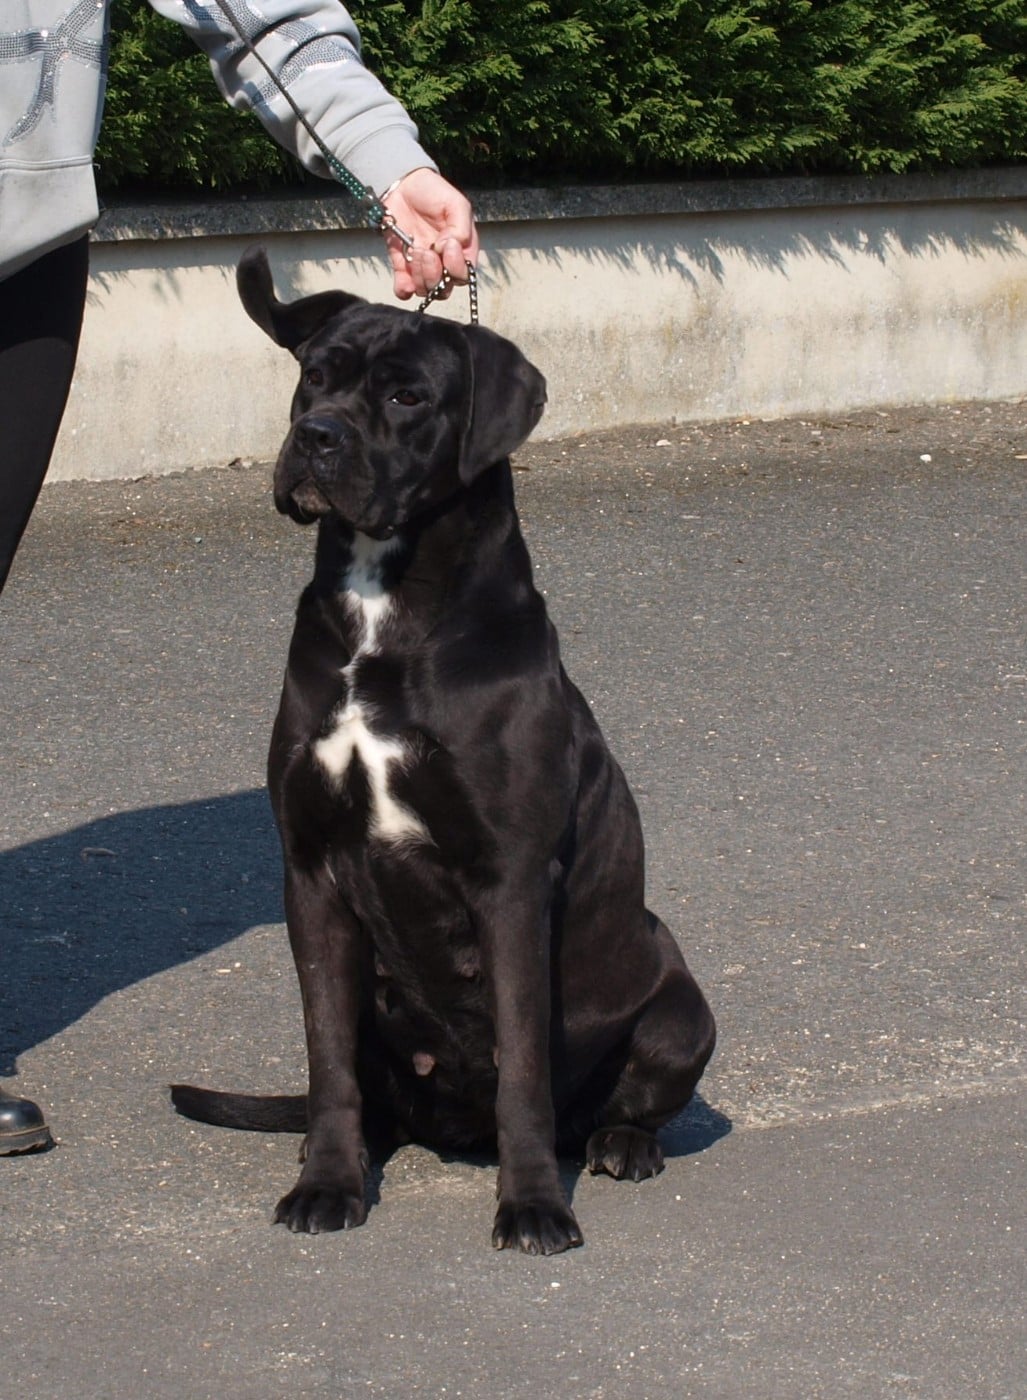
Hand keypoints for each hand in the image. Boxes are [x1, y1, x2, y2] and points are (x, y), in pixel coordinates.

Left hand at [381, 168, 478, 301]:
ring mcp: (423, 267)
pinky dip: (404, 290)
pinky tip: (404, 281)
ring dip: (420, 276)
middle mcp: (443, 264)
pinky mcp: (403, 267)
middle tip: (425, 251)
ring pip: (426, 290)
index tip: (446, 246)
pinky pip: (404, 290)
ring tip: (414, 251)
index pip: (464, 274)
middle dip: (434, 275)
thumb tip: (450, 248)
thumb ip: (461, 227)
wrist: (403, 185)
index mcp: (461, 250)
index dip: (456, 268)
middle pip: (444, 288)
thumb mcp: (455, 203)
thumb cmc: (433, 192)